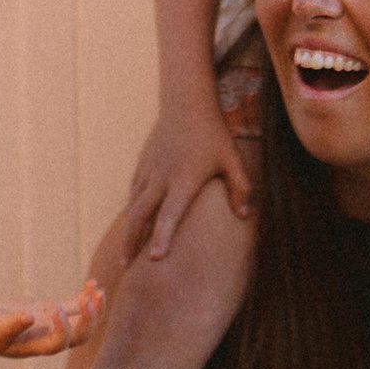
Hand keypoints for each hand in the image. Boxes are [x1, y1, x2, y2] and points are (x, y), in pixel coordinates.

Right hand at [0, 282, 105, 363]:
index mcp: (39, 347)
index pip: (60, 343)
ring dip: (94, 308)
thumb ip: (12, 325)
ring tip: (99, 291)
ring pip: (83, 321)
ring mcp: (54, 325)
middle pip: (80, 336)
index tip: (55, 308)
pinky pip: (75, 306)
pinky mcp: (52, 312)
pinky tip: (93, 282)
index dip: (63, 328)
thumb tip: (29, 317)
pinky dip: (85, 295)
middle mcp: (51, 338)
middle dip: (88, 319)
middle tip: (89, 300)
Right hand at [123, 106, 252, 265]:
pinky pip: (134, 192)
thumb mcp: (232, 159)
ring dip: (128, 230)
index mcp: (184, 180)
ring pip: (133, 205)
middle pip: (140, 215)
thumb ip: (240, 188)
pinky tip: (132, 224)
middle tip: (126, 266)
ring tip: (125, 254)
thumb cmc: (213, 133)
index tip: (155, 259)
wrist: (186, 102)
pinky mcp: (143, 164)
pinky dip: (131, 211)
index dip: (162, 237)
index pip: (170, 214)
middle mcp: (162, 178)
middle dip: (131, 242)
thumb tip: (244, 216)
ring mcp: (149, 170)